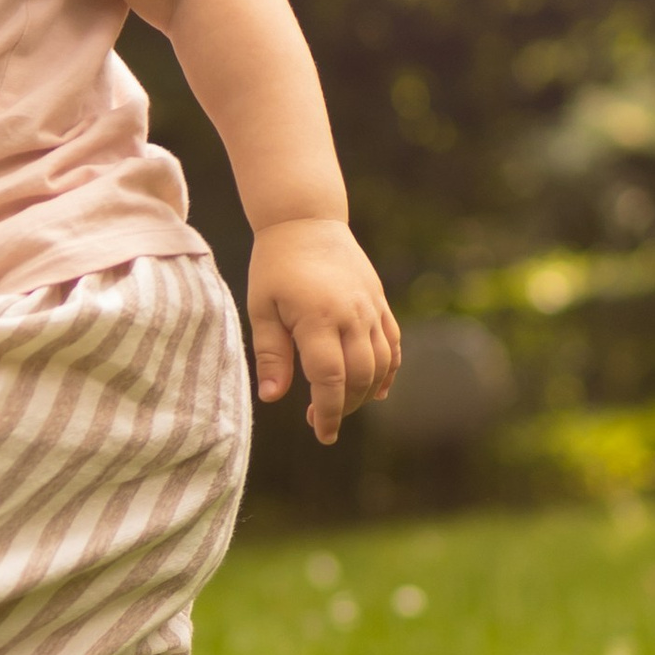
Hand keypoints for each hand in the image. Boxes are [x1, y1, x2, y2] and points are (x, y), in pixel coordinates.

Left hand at [248, 219, 399, 445]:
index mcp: (318, 318)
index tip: (322, 434)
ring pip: (381, 365)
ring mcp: (370, 308)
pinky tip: (377, 390)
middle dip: (345, 408)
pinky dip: (389, 371)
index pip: (330, 379)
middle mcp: (351, 315)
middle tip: (320, 421)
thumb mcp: (262, 308)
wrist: (306, 220)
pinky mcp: (379, 303)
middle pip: (360, 377)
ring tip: (341, 404)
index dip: (329, 412)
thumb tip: (273, 399)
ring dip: (365, 393)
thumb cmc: (276, 265)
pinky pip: (393, 344)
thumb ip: (270, 355)